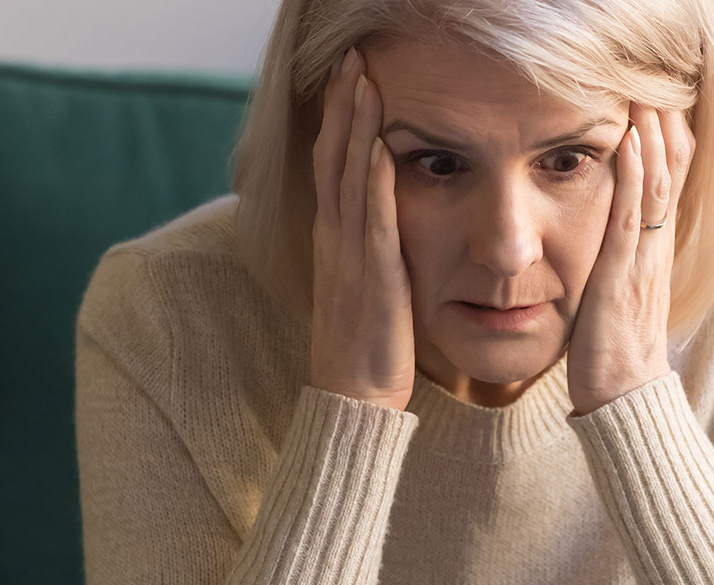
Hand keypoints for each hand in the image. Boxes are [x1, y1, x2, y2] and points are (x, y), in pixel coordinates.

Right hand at [310, 47, 414, 411]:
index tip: (350, 80)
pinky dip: (375, 182)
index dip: (339, 121)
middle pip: (333, 158)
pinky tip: (381, 147)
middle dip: (344, 106)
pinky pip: (372, 221)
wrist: (354, 397)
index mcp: (334, 241)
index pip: (332, 167)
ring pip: (349, 179)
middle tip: (352, 58)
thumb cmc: (366, 348)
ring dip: (357, 128)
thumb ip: (369, 252)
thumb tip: (381, 226)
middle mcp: (335, 240)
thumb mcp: (365, 288)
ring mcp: (349, 257)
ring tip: (364, 81)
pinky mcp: (373, 278)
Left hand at [567, 101, 695, 416]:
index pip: (668, 184)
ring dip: (650, 132)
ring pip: (654, 182)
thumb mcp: (622, 301)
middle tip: (655, 80)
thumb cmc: (617, 356)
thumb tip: (617, 251)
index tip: (658, 102)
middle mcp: (654, 250)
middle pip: (671, 172)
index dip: (667, 141)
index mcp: (654, 254)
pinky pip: (630, 213)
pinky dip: (631, 172)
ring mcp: (641, 260)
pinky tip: (628, 139)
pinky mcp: (621, 274)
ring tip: (645, 90)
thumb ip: (623, 270)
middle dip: (664, 124)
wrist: (625, 399)